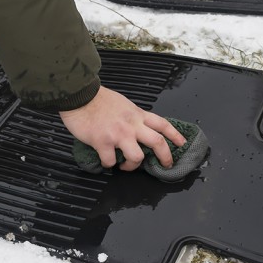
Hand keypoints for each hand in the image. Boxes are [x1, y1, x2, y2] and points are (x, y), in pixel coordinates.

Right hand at [59, 86, 185, 170]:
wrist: (79, 95)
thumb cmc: (99, 99)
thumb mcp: (124, 104)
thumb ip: (133, 117)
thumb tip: (138, 127)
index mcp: (138, 115)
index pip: (163, 124)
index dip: (175, 135)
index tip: (182, 144)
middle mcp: (132, 125)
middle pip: (157, 142)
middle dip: (165, 157)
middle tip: (166, 165)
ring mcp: (118, 134)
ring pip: (137, 157)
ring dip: (132, 166)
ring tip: (125, 166)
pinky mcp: (102, 142)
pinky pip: (110, 161)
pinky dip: (108, 165)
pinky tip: (105, 161)